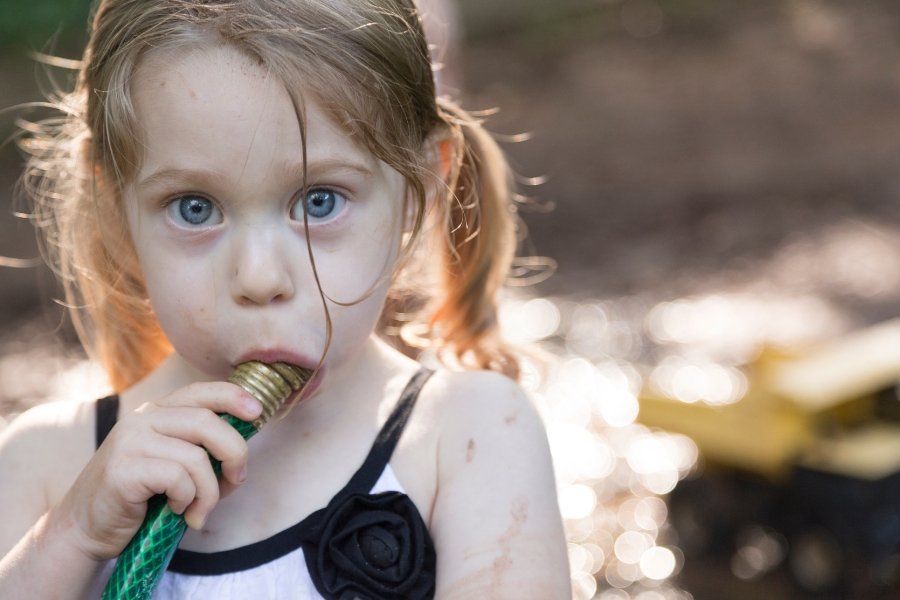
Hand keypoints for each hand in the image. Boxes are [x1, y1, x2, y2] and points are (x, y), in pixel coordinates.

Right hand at [50, 382, 261, 560]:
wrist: (86, 528)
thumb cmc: (140, 499)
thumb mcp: (175, 467)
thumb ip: (203, 453)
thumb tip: (242, 456)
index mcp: (157, 412)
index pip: (201, 392)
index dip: (234, 397)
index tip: (259, 412)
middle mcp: (143, 419)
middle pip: (207, 422)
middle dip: (235, 453)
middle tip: (237, 479)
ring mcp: (130, 441)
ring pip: (196, 457)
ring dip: (210, 492)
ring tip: (200, 512)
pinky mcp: (123, 468)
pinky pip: (178, 479)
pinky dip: (189, 501)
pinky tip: (177, 512)